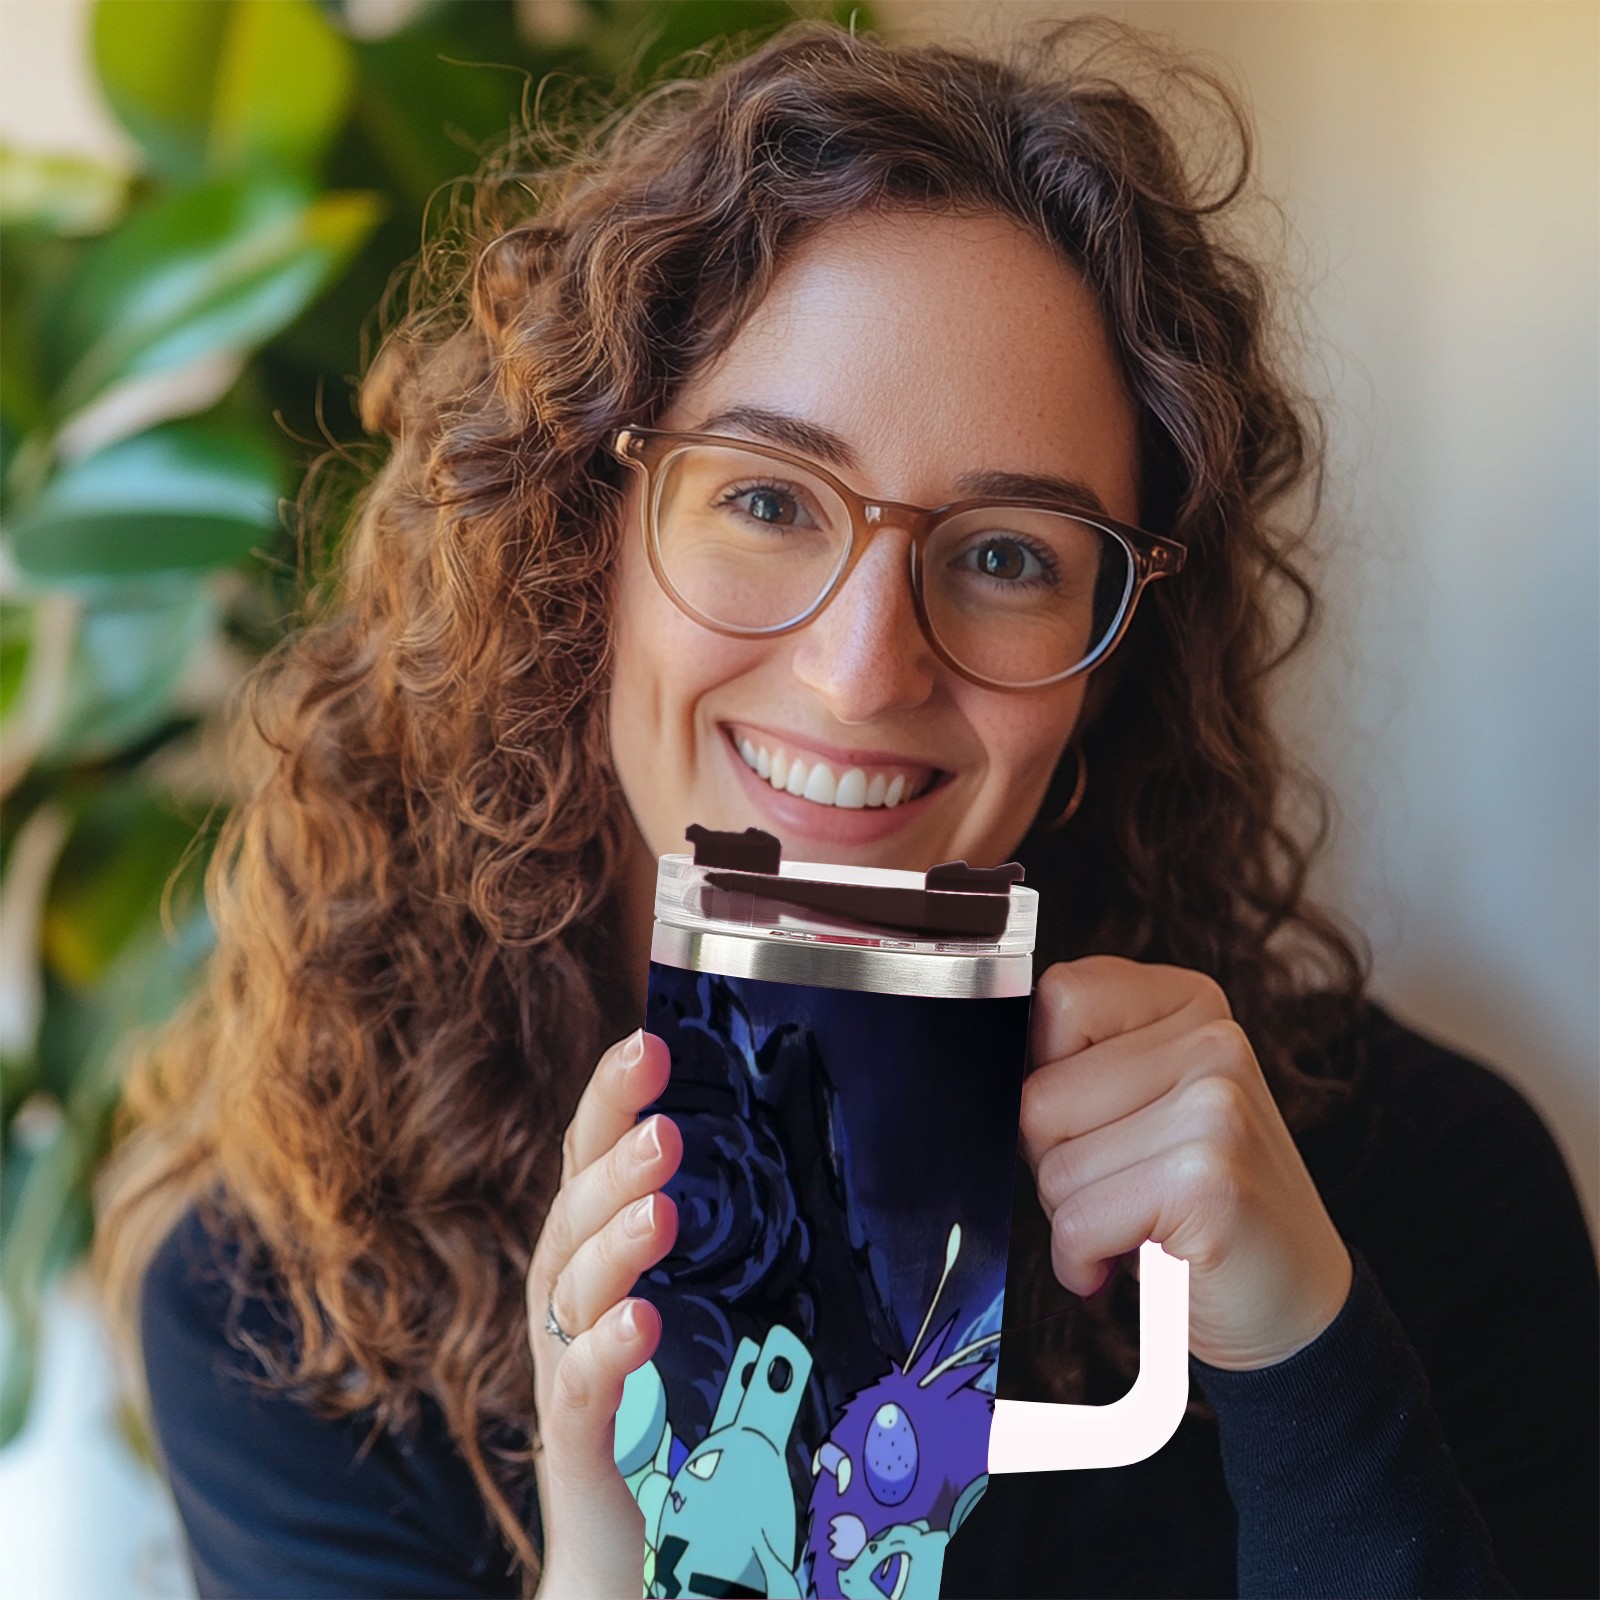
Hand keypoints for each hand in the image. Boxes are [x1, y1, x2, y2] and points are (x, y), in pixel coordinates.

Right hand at [525, 1028, 680, 1595]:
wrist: (631, 1555)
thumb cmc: (676, 1413)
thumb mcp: (707, 1309)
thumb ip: (732, 1247)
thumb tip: (813, 1162)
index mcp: (597, 1257)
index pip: (591, 1160)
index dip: (610, 1099)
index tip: (647, 1041)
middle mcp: (569, 1301)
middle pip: (574, 1209)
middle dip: (615, 1154)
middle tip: (663, 1111)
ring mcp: (565, 1369)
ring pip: (570, 1288)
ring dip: (614, 1240)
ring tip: (661, 1207)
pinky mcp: (577, 1447)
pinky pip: (577, 1392)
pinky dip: (604, 1354)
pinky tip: (640, 1324)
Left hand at [1020, 956, 1351, 1369]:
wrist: (1295, 1306)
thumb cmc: (1197, 1204)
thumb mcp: (1146, 1103)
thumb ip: (1083, 1060)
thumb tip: (987, 1062)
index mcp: (1190, 1002)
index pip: (1058, 998)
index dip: (1048, 1075)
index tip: (1094, 1120)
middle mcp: (1213, 1040)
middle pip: (1039, 1094)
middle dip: (1055, 1160)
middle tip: (1122, 1188)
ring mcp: (1216, 1106)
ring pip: (1052, 1165)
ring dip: (1072, 1216)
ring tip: (1137, 1221)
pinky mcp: (1206, 1180)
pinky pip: (1077, 1223)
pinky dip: (1082, 1261)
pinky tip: (1130, 1261)